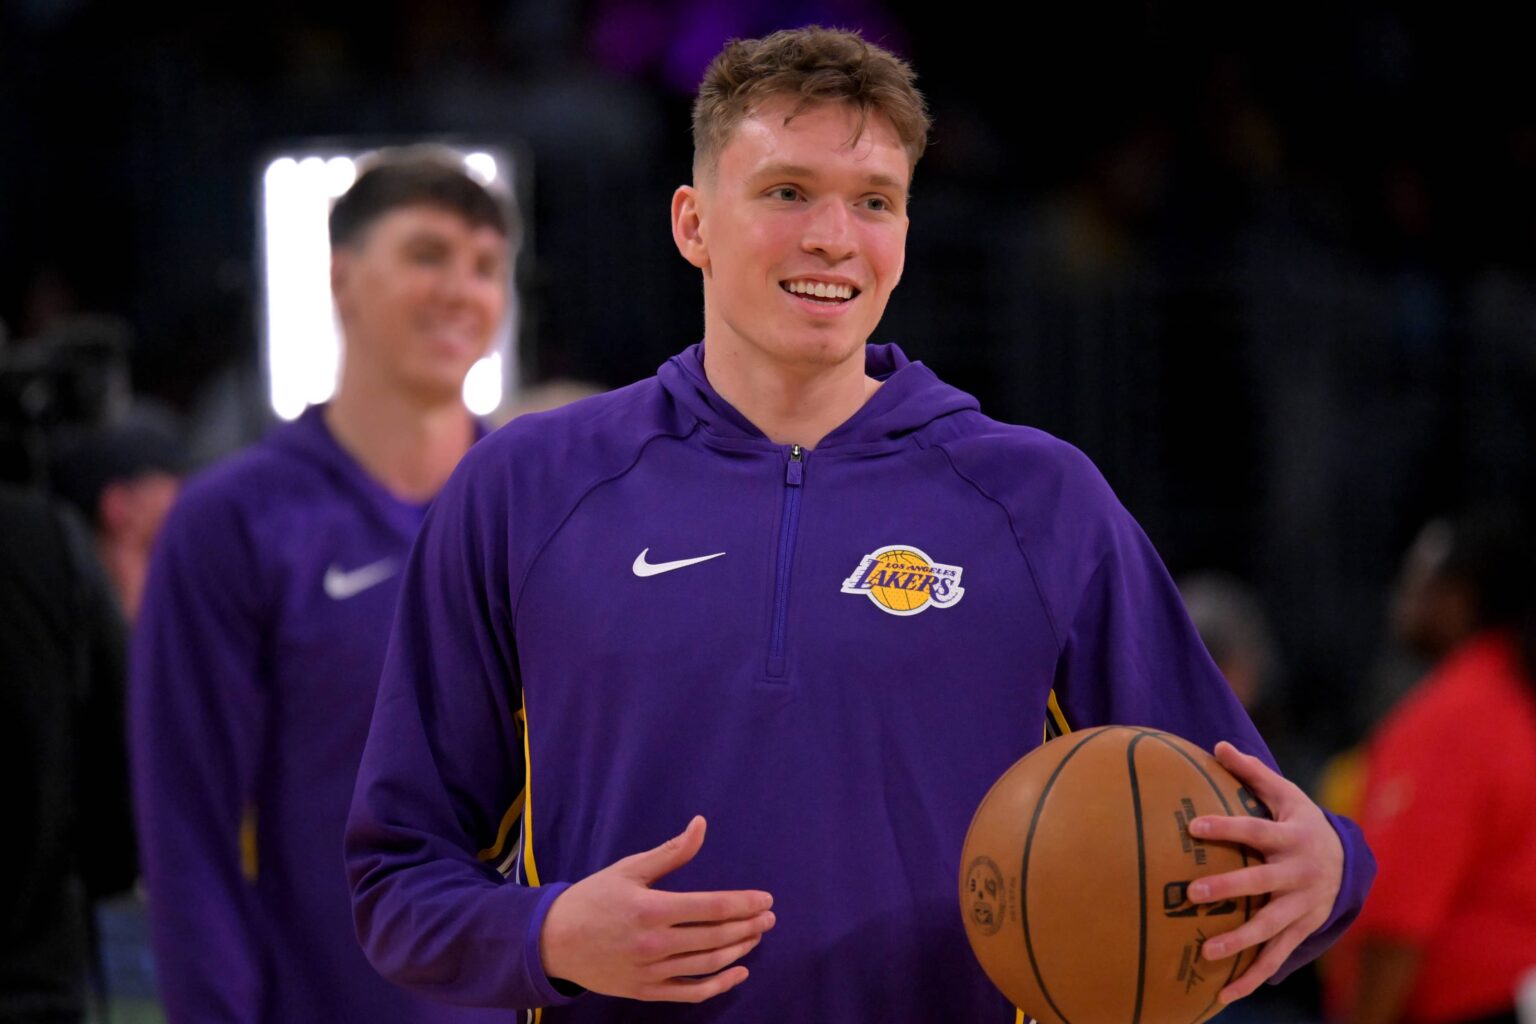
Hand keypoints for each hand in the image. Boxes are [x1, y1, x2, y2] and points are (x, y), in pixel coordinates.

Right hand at [539, 816, 775, 1001]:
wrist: (553, 942)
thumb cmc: (593, 898)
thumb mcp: (629, 869)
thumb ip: (671, 852)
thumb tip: (701, 825)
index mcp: (652, 909)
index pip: (712, 907)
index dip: (744, 904)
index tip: (766, 900)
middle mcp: (654, 943)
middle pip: (715, 937)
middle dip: (748, 926)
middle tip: (769, 919)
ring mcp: (651, 971)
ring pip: (707, 965)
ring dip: (738, 951)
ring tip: (755, 937)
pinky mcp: (646, 991)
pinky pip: (691, 993)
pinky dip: (719, 985)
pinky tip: (739, 972)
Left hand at [1186, 742, 1343, 1003]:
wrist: (1349, 861)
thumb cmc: (1302, 821)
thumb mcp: (1285, 794)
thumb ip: (1251, 772)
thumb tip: (1217, 745)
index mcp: (1292, 838)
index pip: (1255, 831)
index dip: (1226, 828)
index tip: (1193, 825)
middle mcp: (1299, 874)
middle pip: (1262, 883)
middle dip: (1229, 887)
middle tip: (1193, 892)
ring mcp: (1303, 906)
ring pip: (1271, 926)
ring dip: (1240, 941)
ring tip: (1207, 951)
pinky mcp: (1303, 930)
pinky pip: (1277, 956)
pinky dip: (1253, 975)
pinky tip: (1225, 992)